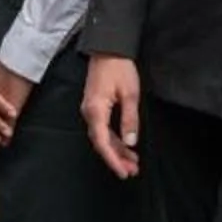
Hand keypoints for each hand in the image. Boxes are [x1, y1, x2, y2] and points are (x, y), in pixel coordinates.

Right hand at [82, 54, 143, 179]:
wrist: (108, 49)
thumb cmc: (118, 68)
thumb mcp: (130, 94)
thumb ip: (129, 120)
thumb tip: (131, 142)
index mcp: (95, 110)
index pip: (102, 142)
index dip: (113, 159)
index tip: (123, 171)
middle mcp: (89, 112)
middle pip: (101, 143)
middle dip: (116, 159)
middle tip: (131, 171)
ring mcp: (91, 110)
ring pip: (103, 137)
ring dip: (117, 151)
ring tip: (132, 163)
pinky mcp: (95, 108)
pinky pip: (103, 129)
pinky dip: (114, 139)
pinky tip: (126, 146)